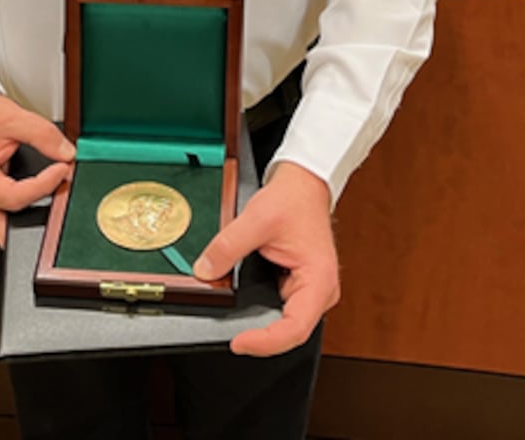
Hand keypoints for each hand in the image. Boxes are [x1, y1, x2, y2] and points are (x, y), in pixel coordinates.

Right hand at [0, 78, 73, 245]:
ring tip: (54, 187)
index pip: (17, 198)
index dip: (45, 185)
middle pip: (11, 230)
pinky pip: (11, 212)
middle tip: (62, 197)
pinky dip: (30, 204)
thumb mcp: (11, 117)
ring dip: (35, 214)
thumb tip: (67, 153)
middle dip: (40, 221)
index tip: (63, 168)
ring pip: (11, 226)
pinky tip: (44, 188)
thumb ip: (42, 135)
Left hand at [193, 161, 338, 356]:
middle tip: (232, 338)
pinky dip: (263, 315)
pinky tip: (246, 311)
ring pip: (286, 326)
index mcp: (319, 280)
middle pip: (291, 333)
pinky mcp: (299, 286)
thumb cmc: (293, 199)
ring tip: (236, 328)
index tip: (240, 342)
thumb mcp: (256, 219)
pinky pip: (282, 311)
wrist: (303, 183)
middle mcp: (320, 292)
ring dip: (262, 329)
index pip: (295, 328)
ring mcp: (310, 291)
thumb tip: (205, 271)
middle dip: (261, 339)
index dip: (266, 342)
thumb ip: (227, 247)